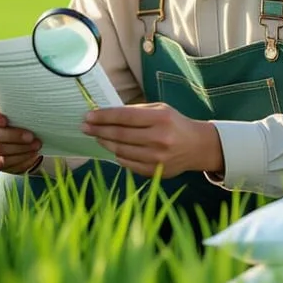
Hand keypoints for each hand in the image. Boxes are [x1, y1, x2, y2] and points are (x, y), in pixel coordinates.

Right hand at [0, 101, 42, 173]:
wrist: (21, 136)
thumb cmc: (19, 117)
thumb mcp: (17, 110)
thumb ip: (17, 108)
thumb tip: (30, 106)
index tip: (5, 120)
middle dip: (13, 135)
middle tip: (30, 136)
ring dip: (20, 148)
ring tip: (36, 145)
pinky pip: (2, 162)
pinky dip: (19, 158)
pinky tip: (31, 154)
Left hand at [80, 102, 224, 177]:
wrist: (197, 146)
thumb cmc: (174, 123)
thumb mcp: (159, 110)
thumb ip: (135, 111)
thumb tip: (106, 114)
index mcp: (161, 119)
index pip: (124, 117)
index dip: (103, 117)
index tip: (88, 116)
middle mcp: (159, 139)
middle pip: (120, 135)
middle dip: (98, 130)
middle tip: (85, 127)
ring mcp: (157, 158)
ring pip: (121, 151)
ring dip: (105, 143)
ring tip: (96, 136)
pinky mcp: (155, 172)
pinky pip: (128, 164)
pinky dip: (118, 156)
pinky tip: (113, 149)